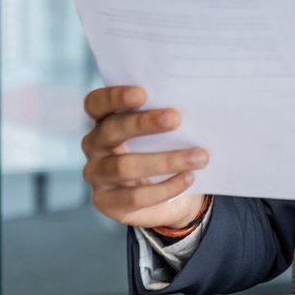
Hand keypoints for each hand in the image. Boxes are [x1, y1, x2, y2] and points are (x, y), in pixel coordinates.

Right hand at [81, 86, 208, 230]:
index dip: (114, 96)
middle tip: (175, 118)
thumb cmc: (169, 151)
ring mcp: (97, 174)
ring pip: (124, 166)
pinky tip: (188, 178)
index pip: (97, 104)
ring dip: (166, 161)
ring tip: (199, 157)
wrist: (173, 198)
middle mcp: (95, 145)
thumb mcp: (168, 133)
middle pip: (111, 130)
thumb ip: (168, 118)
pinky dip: (165, 188)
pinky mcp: (105, 201)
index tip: (142, 93)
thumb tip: (195, 104)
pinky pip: (134, 196)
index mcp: (105, 120)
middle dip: (143, 123)